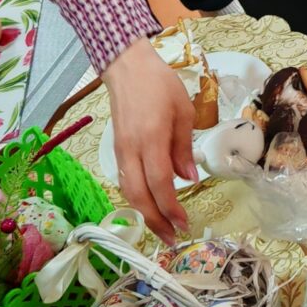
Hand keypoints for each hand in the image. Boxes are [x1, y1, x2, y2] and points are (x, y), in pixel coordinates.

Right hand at [102, 36, 197, 236]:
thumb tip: (188, 178)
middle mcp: (131, 150)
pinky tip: (149, 208)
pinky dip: (137, 200)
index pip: (160, 183)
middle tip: (171, 239)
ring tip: (161, 230)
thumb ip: (184, 148)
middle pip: (138, 196)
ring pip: (128, 192)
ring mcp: (121, 152)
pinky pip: (125, 182)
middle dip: (154, 221)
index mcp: (150, 139)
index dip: (171, 208)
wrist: (127, 68)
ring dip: (144, 215)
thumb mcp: (183, 113)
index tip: (184, 223)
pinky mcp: (117, 151)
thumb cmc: (159, 85)